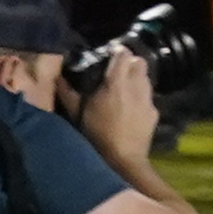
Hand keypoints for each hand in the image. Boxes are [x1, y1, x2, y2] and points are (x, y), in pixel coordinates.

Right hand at [73, 52, 159, 169]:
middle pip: (140, 61)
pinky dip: (141, 97)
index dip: (118, 53)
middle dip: (130, 63)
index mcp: (116, 83)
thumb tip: (58, 77)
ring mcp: (148, 99)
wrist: (122, 160)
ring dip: (136, 79)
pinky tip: (131, 108)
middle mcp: (136, 86)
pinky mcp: (154, 111)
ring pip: (146, 78)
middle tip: (118, 73)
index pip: (124, 54)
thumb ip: (68, 93)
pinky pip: (149, 96)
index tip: (110, 58)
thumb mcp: (78, 114)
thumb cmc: (96, 135)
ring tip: (124, 90)